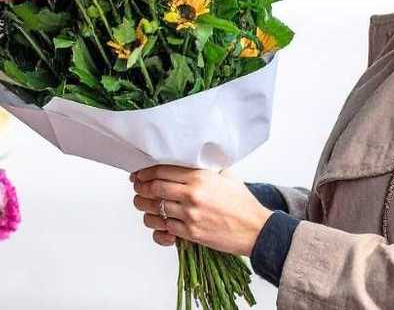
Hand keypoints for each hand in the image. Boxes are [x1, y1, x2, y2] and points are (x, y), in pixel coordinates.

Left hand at [131, 165, 271, 255]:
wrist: (257, 230)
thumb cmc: (243, 203)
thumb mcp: (227, 176)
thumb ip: (206, 167)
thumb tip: (190, 160)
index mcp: (200, 176)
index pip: (163, 170)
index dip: (146, 171)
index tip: (139, 173)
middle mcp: (193, 194)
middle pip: (154, 188)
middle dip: (141, 187)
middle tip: (137, 187)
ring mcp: (190, 215)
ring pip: (155, 209)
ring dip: (144, 206)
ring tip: (142, 203)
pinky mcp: (191, 233)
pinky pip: (164, 228)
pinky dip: (157, 225)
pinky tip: (156, 221)